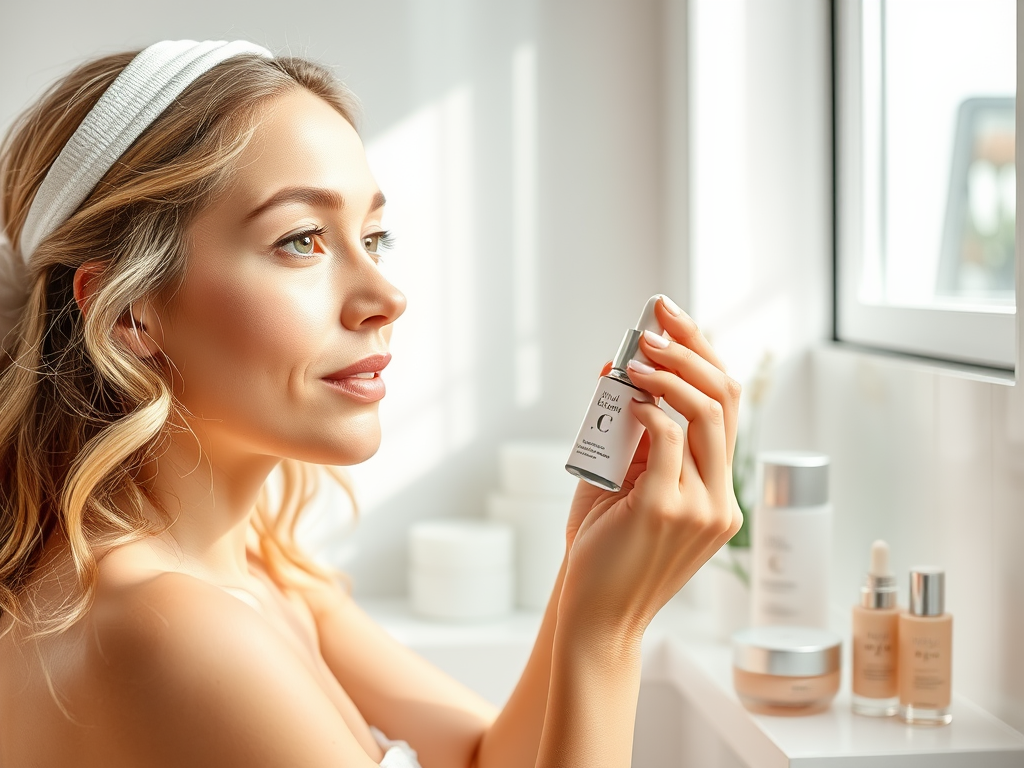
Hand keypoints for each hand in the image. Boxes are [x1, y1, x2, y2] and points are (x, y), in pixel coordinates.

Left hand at [559, 297, 742, 637]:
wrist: (596, 619)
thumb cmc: (604, 555)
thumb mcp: (623, 490)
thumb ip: (630, 441)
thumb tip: (617, 376)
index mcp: (716, 493)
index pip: (727, 411)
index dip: (706, 358)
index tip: (678, 321)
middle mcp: (719, 499)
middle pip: (726, 401)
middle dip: (693, 348)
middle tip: (657, 320)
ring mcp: (699, 506)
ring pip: (706, 414)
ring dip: (670, 372)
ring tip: (636, 352)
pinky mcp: (665, 510)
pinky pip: (668, 440)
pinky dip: (650, 408)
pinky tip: (629, 394)